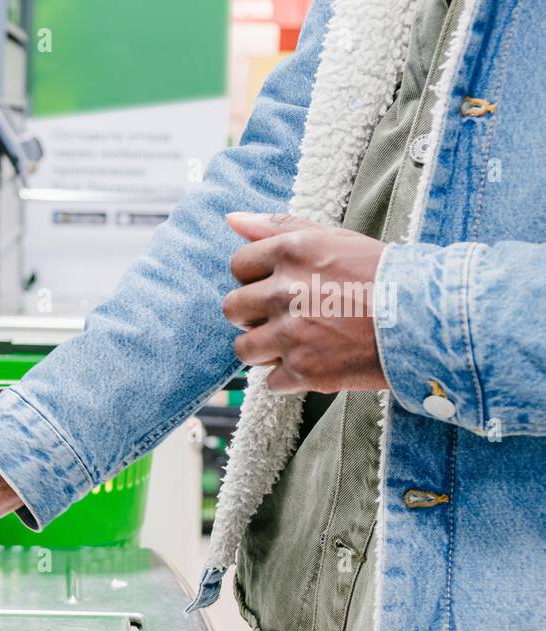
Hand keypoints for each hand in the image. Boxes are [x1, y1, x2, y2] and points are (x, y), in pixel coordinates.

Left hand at [224, 212, 388, 393]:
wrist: (428, 318)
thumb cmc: (382, 275)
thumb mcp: (332, 238)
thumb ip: (279, 227)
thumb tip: (232, 220)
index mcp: (290, 252)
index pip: (238, 266)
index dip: (255, 279)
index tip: (278, 286)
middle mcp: (284, 292)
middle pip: (233, 309)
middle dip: (253, 316)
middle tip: (285, 317)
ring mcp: (292, 334)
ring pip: (244, 349)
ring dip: (264, 350)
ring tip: (297, 343)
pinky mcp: (303, 370)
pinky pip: (270, 381)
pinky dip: (290, 378)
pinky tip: (317, 363)